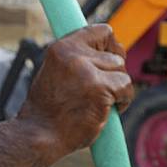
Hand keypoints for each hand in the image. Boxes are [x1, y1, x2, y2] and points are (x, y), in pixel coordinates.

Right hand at [17, 24, 133, 161]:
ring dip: (118, 89)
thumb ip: (79, 60)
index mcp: (62, 48)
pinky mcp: (100, 89)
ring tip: (101, 103)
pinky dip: (123, 101)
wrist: (39, 134)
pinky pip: (126, 88)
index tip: (110, 61)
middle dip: (114, 74)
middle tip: (101, 91)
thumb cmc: (49, 109)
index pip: (101, 31)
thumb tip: (113, 54)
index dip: (111, 46)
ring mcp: (86, 71)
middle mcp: (73, 54)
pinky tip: (107, 110)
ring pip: (122, 72)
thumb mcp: (57, 73)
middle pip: (116, 55)